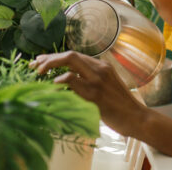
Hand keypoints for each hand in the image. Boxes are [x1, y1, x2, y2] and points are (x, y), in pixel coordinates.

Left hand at [30, 51, 147, 136]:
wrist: (136, 117)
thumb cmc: (120, 106)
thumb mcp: (106, 87)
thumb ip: (90, 81)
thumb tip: (66, 82)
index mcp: (102, 66)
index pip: (74, 56)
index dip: (54, 57)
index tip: (40, 62)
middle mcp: (100, 69)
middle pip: (70, 55)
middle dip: (49, 59)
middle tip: (35, 66)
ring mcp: (98, 80)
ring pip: (71, 62)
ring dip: (50, 65)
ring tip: (39, 73)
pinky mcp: (95, 94)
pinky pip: (74, 80)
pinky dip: (61, 80)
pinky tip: (53, 84)